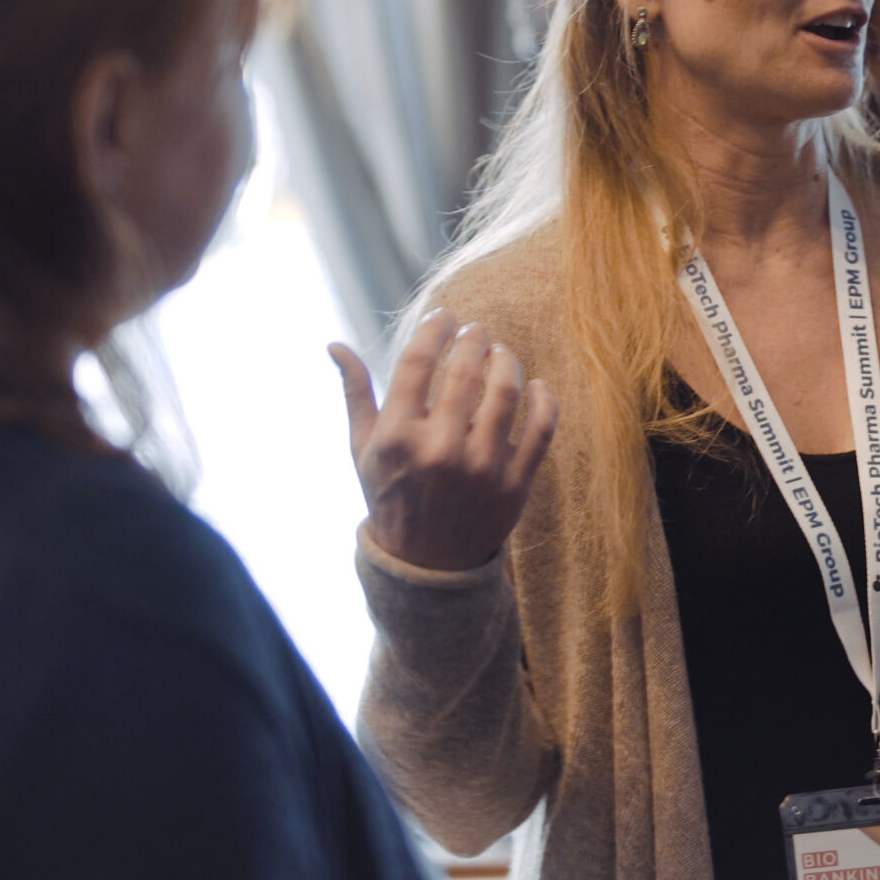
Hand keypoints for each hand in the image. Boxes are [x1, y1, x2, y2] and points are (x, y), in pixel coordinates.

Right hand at [333, 308, 558, 572]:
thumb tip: (334, 344)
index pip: (417, 362)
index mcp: (397, 438)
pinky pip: (542, 430)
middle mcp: (439, 451)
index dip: (434, 329)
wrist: (426, 563)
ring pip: (506, 393)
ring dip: (507, 362)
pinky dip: (544, 400)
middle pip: (465, 371)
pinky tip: (535, 385)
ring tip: (501, 355)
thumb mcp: (363, 449)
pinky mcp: (516, 485)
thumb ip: (355, 393)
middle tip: (477, 333)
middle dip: (474, 340)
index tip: (446, 316)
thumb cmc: (391, 494)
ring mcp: (481, 469)